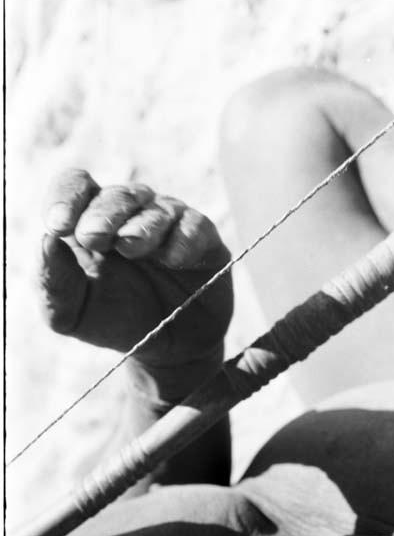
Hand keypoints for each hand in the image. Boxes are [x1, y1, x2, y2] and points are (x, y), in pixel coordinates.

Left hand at [39, 169, 232, 395]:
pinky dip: (184, 240)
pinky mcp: (204, 240)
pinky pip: (196, 227)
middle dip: (104, 214)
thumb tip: (46, 240)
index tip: (59, 226)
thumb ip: (51, 280)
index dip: (67, 198)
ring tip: (131, 247)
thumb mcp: (70, 312)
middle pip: (117, 195)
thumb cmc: (112, 322)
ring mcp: (169, 225)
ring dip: (143, 227)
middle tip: (94, 237)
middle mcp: (131, 215)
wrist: (165, 350)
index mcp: (90, 221)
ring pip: (158, 209)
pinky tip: (172, 259)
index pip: (76, 185)